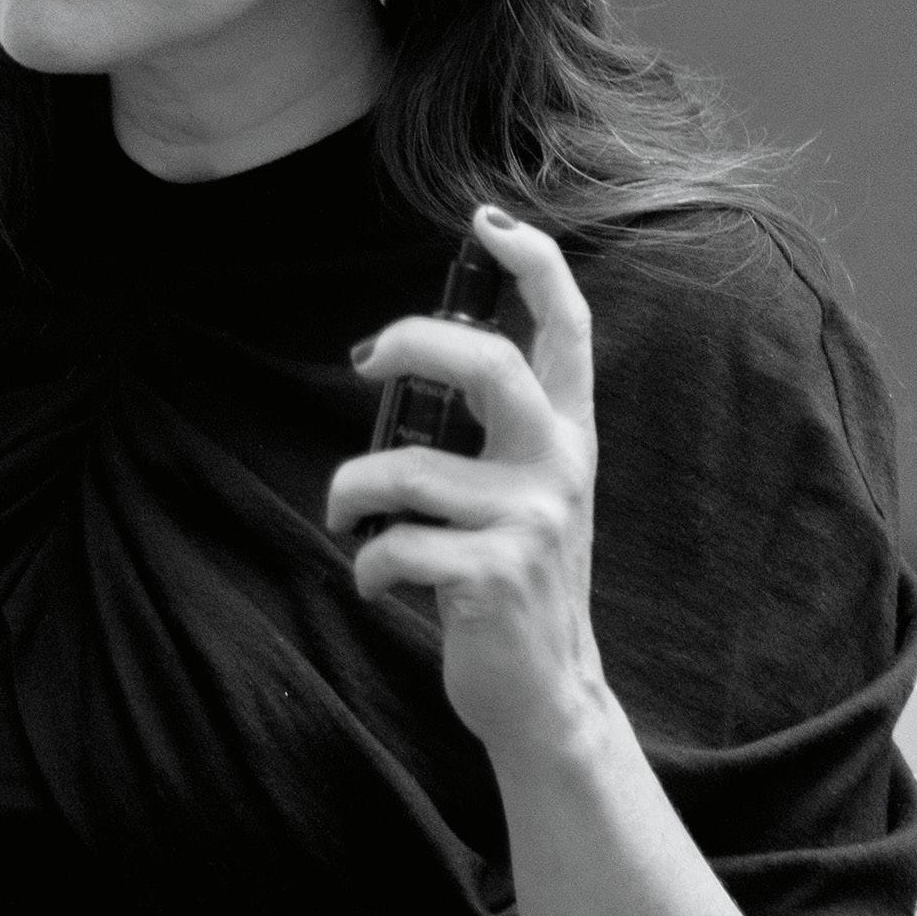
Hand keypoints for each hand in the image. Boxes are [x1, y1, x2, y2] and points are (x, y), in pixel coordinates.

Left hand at [325, 207, 607, 761]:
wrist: (545, 693)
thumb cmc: (513, 577)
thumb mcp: (524, 492)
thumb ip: (490, 431)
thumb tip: (402, 362)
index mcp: (568, 434)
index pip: (567, 329)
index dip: (534, 264)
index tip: (488, 222)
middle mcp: (559, 467)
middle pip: (489, 364)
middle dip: (411, 343)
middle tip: (365, 362)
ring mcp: (529, 521)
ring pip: (404, 469)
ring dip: (351, 495)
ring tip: (349, 519)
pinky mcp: (492, 575)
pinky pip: (393, 543)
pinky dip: (367, 565)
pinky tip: (378, 583)